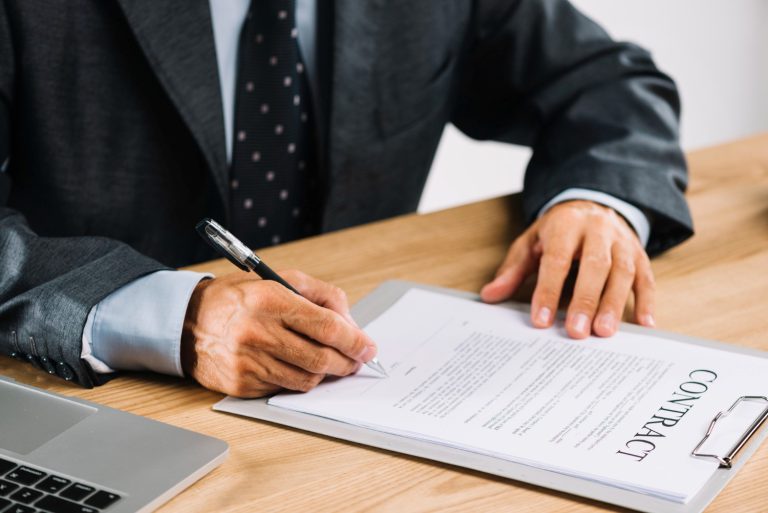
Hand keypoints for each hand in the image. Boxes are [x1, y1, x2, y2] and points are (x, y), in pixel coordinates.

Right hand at [181, 270, 376, 397]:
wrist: (188, 321)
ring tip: (326, 362)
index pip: (327, 327)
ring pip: (306, 380)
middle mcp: (258, 332)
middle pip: (321, 359)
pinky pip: (284, 389)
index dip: (355, 341)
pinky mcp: (241, 384)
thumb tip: (351, 325)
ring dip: (324, 374)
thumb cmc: (239, 298)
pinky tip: (293, 366)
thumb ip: (322, 296)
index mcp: (270, 300)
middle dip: (346, 363)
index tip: (368, 348)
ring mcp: (248, 361)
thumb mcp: (279, 279)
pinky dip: (297, 380)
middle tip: (355, 360)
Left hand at [480, 200, 654, 337]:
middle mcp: (598, 230)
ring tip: (603, 333)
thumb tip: (490, 296)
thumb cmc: (557, 232)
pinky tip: (645, 325)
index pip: (557, 259)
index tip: (541, 320)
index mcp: (566, 225)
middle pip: (594, 265)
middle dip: (585, 300)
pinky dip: (647, 302)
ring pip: (622, 272)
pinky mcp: (640, 254)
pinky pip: (647, 278)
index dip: (548, 290)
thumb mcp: (530, 243)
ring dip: (614, 304)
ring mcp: (622, 242)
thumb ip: (512, 270)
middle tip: (576, 332)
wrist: (593, 204)